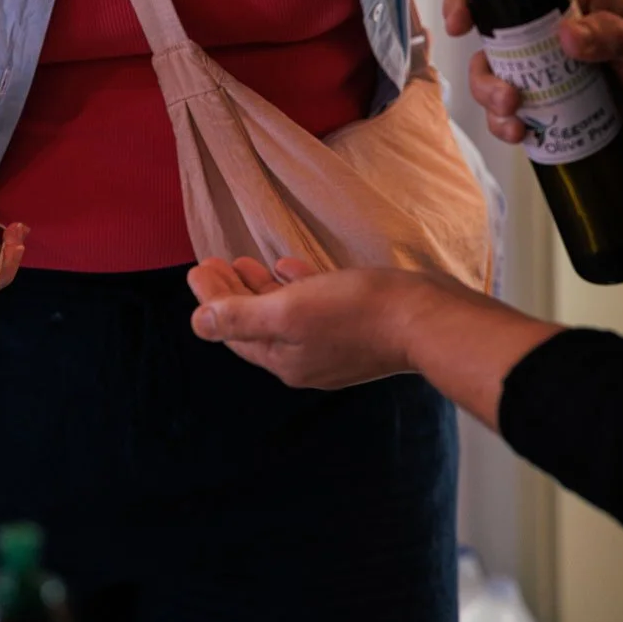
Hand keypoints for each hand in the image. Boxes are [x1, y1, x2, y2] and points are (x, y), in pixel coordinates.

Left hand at [187, 254, 422, 389]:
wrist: (424, 319)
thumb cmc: (357, 312)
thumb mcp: (288, 310)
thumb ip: (241, 317)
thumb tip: (197, 323)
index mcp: (283, 360)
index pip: (233, 330)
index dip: (212, 299)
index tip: (198, 267)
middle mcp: (304, 360)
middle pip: (255, 325)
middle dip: (231, 293)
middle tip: (213, 262)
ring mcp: (331, 347)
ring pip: (283, 315)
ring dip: (259, 288)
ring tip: (243, 261)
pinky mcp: (354, 330)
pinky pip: (312, 308)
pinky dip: (294, 287)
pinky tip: (289, 267)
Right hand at [445, 0, 622, 160]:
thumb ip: (612, 35)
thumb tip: (567, 36)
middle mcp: (551, 22)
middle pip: (492, 5)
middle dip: (464, 14)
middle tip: (459, 32)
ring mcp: (543, 63)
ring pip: (491, 63)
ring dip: (487, 85)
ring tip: (511, 107)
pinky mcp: (545, 100)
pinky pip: (507, 107)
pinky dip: (503, 121)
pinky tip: (518, 132)